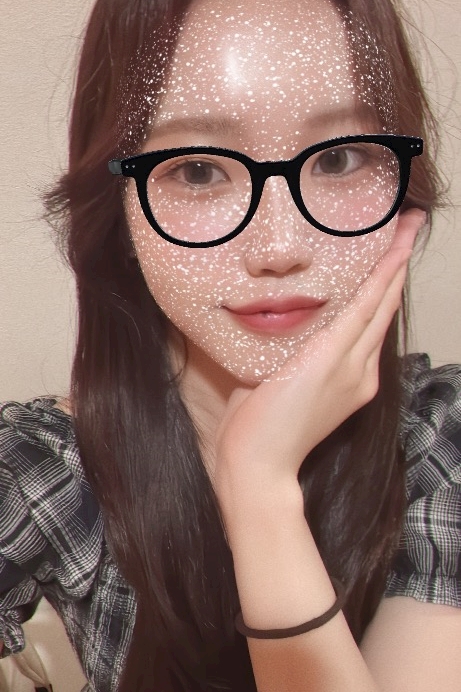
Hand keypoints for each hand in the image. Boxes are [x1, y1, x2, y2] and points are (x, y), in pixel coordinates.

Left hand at [213, 208, 425, 502]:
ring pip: (380, 303)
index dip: (383, 288)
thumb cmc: (259, 430)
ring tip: (406, 228)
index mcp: (349, 379)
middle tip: (409, 227)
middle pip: (384, 308)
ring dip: (394, 262)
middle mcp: (360, 373)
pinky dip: (379, 277)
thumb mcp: (275, 382)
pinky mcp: (334, 359)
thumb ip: (283, 355)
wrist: (258, 465)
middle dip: (397, 265)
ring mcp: (352, 367)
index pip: (370, 324)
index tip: (389, 257)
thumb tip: (269, 324)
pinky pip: (364, 308)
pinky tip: (392, 251)